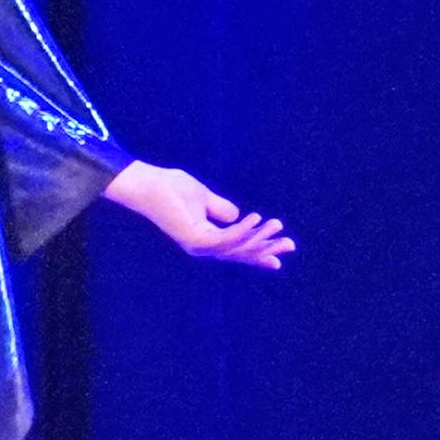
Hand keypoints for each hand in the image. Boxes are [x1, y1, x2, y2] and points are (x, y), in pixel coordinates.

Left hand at [103, 160, 292, 269]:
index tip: (281, 255)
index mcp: (205, 239)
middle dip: (266, 250)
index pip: (237, 249)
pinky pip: (226, 237)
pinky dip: (242, 229)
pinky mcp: (195, 239)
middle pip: (241, 253)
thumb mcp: (204, 197)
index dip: (259, 252)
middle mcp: (203, 247)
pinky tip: (256, 218)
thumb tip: (238, 215)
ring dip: (259, 236)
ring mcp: (198, 245)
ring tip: (277, 225)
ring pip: (236, 246)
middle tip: (290, 245)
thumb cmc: (171, 188)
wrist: (149, 184)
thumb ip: (221, 209)